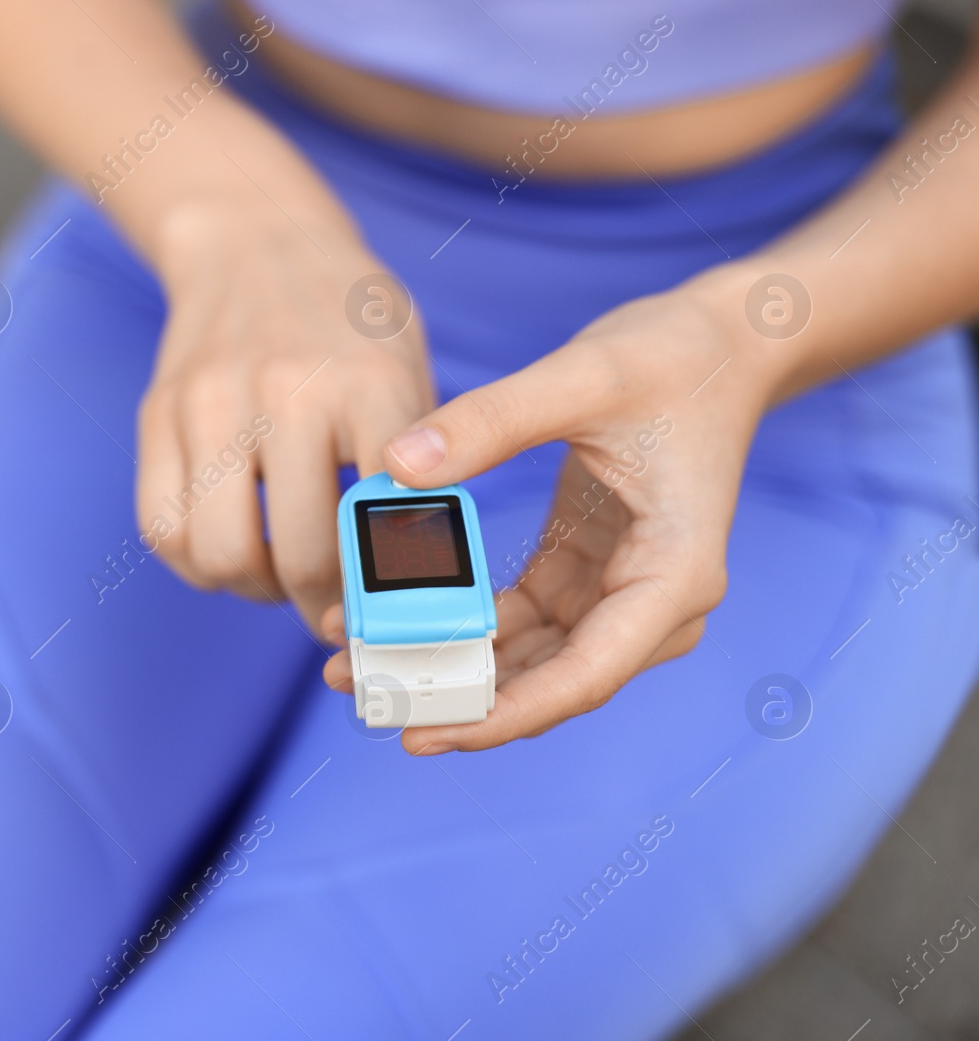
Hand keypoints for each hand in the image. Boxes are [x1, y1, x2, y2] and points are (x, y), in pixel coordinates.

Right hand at [137, 205, 434, 627]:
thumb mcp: (408, 373)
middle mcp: (288, 392)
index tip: (391, 610)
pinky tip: (231, 549)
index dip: (390, 587)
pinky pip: (163, 530)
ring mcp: (213, 402)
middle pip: (300, 556)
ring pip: (222, 555)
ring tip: (278, 577)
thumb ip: (415, 467)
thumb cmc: (350, 325)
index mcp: (370, 385)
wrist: (255, 241)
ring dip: (256, 590)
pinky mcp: (159, 414)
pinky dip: (198, 564)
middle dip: (322, 606)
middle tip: (334, 609)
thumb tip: (415, 579)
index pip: (384, 522)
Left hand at [320, 284, 773, 753]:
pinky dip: (461, 628)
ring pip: (526, 661)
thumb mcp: (582, 376)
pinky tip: (397, 624)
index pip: (586, 674)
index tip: (430, 731)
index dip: (505, 713)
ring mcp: (617, 597)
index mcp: (674, 576)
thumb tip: (398, 468)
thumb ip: (491, 421)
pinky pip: (516, 623)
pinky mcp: (584, 577)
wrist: (719, 346)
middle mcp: (653, 606)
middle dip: (456, 696)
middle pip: (549, 681)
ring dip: (450, 667)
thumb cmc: (673, 358)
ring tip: (358, 664)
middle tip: (361, 691)